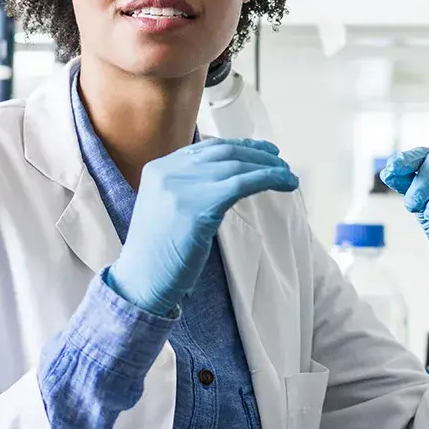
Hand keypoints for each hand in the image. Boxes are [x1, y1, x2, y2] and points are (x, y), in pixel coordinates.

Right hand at [107, 139, 299, 316]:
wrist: (141, 282)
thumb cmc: (157, 255)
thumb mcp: (165, 209)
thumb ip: (187, 189)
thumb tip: (227, 179)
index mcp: (158, 169)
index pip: (207, 148)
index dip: (239, 147)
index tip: (261, 152)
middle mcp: (168, 171)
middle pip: (223, 152)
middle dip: (257, 154)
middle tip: (279, 162)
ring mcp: (181, 188)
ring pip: (236, 166)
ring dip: (268, 168)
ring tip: (288, 176)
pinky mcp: (198, 207)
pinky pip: (242, 184)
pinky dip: (269, 179)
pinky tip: (285, 183)